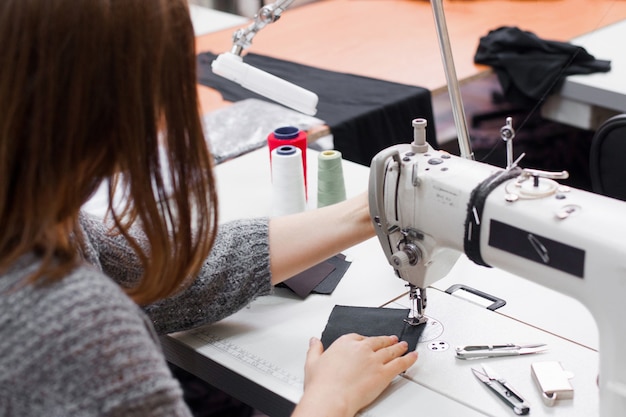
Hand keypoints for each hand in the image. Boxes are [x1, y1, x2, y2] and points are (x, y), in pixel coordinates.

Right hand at [292, 333, 417, 416]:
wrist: (331, 397)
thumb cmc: (322, 384)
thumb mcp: (312, 362)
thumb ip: (315, 349)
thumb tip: (314, 341)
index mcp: (345, 343)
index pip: (359, 337)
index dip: (365, 340)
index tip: (367, 341)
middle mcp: (361, 348)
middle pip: (377, 342)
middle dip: (386, 341)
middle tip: (392, 340)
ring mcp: (374, 360)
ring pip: (390, 351)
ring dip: (399, 347)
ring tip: (404, 346)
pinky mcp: (383, 373)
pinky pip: (400, 363)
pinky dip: (408, 359)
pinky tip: (413, 356)